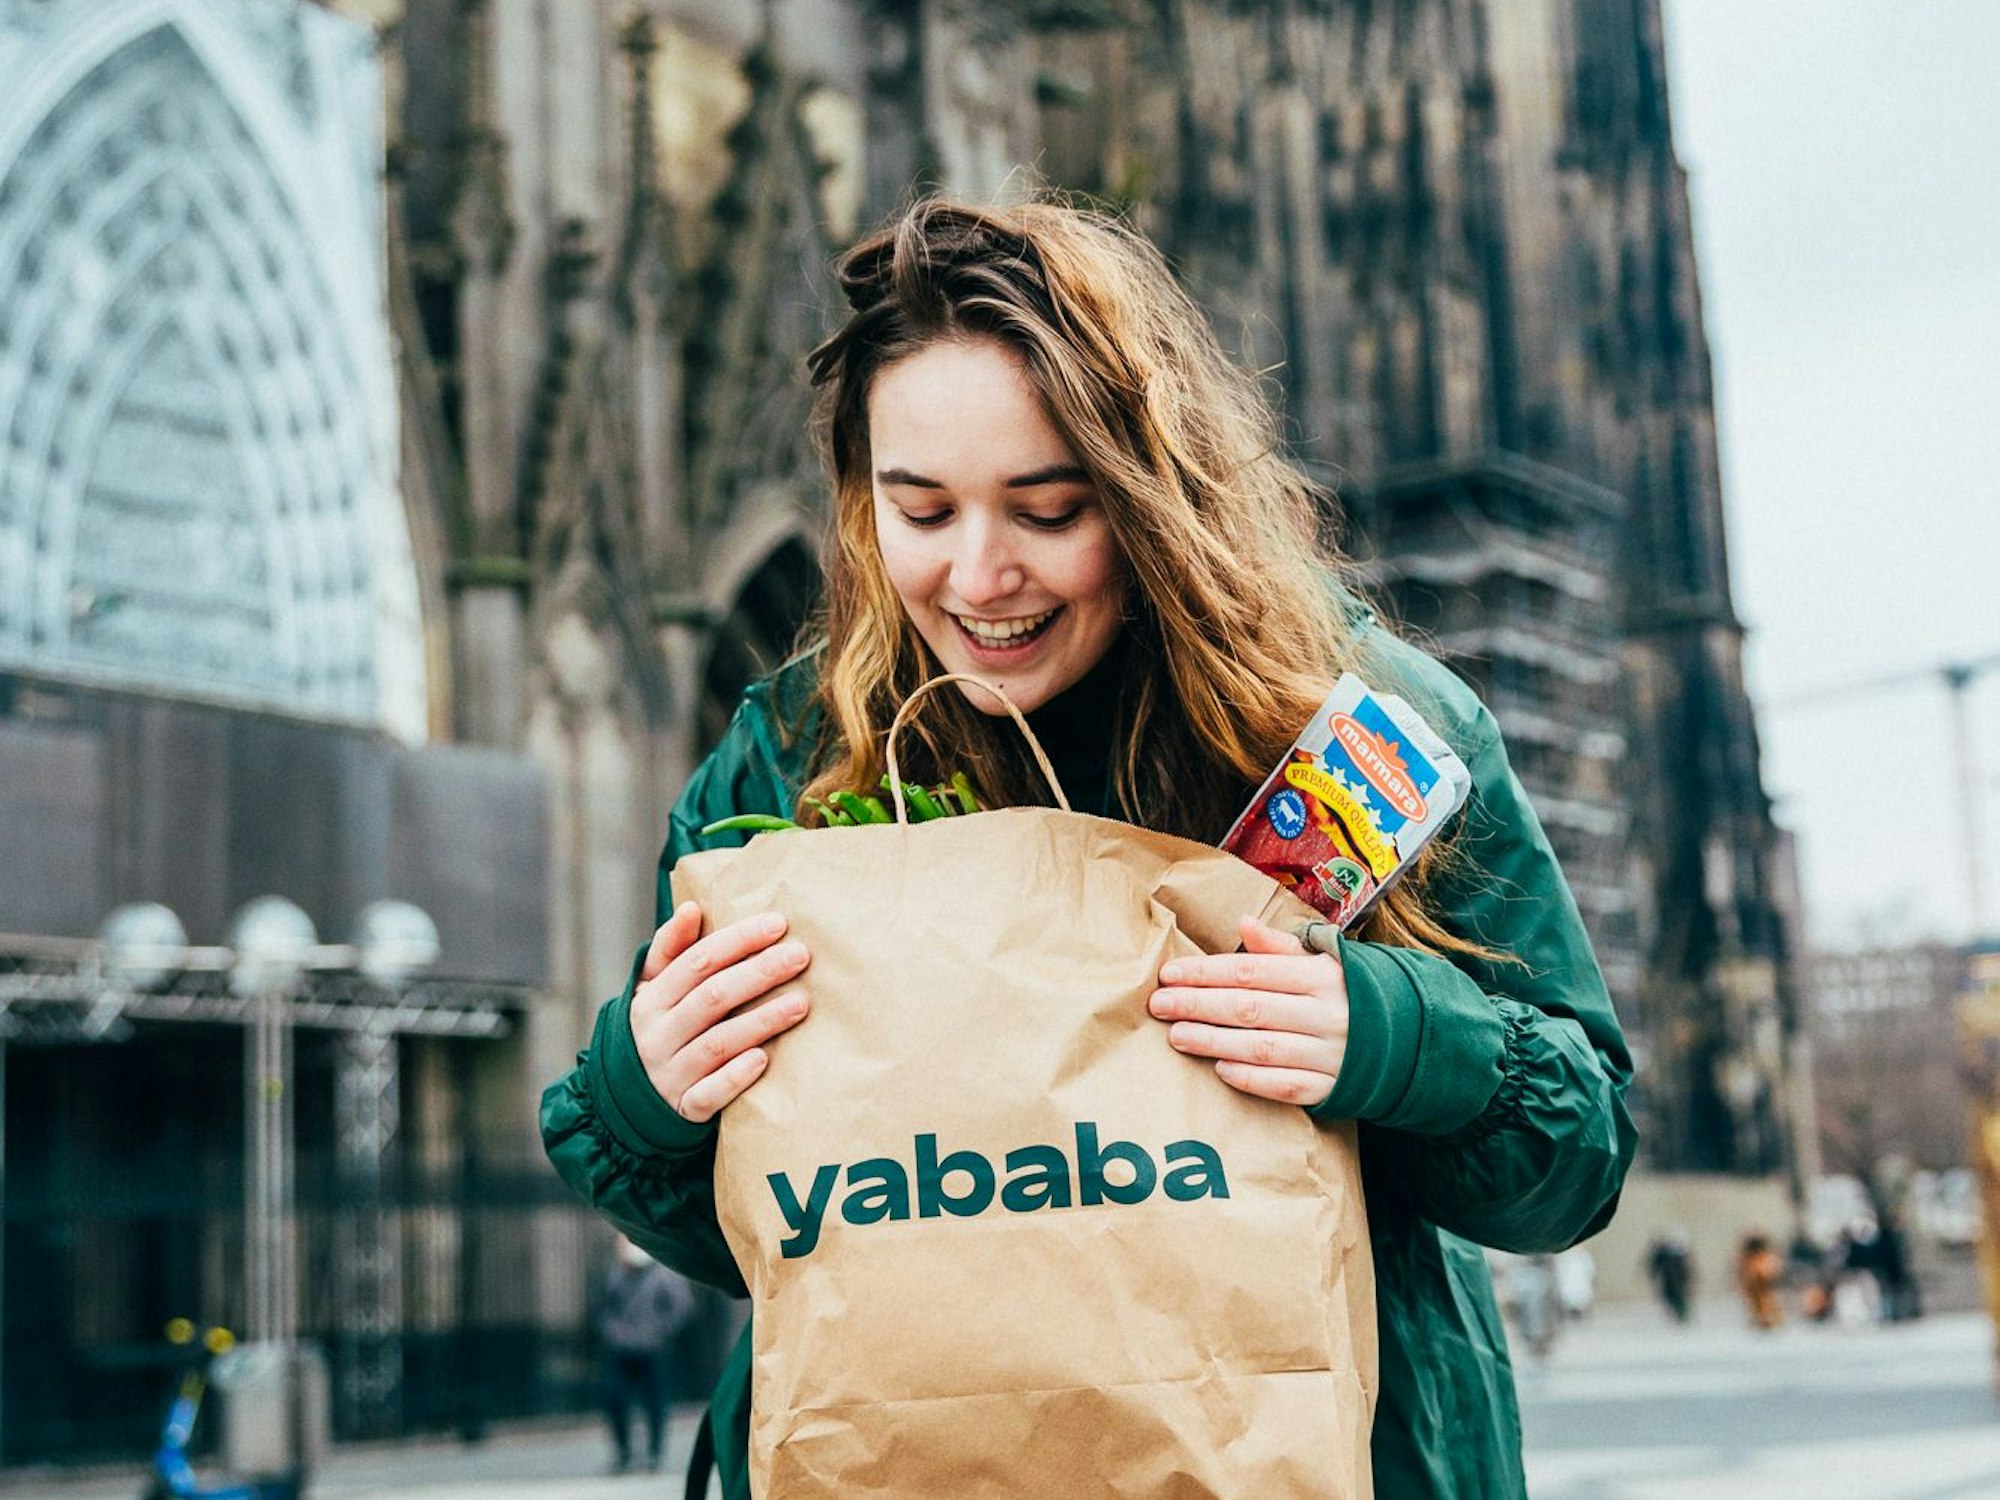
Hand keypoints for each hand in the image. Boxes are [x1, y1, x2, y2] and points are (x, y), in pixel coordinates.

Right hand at [630, 901, 811, 1123]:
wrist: (628, 1102)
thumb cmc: (658, 1030)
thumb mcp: (652, 990)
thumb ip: (670, 950)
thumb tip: (690, 907)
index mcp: (651, 999)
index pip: (697, 962)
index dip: (738, 941)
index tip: (778, 924)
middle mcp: (658, 1035)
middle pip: (712, 997)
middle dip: (759, 973)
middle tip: (801, 956)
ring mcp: (670, 1074)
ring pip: (717, 1044)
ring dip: (761, 1021)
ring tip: (801, 1003)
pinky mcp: (684, 1109)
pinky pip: (709, 1095)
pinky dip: (735, 1077)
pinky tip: (763, 1059)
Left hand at [1147, 915, 1347, 1106]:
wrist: (1407, 1038)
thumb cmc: (1347, 993)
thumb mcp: (1322, 962)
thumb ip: (1279, 947)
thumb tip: (1243, 923)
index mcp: (1319, 976)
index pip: (1252, 972)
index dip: (1207, 973)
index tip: (1169, 974)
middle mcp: (1325, 1013)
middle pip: (1250, 1009)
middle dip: (1199, 1005)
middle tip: (1159, 1005)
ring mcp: (1329, 1053)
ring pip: (1263, 1048)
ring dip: (1215, 1042)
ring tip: (1176, 1036)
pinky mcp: (1331, 1087)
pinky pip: (1286, 1086)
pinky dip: (1252, 1079)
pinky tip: (1220, 1070)